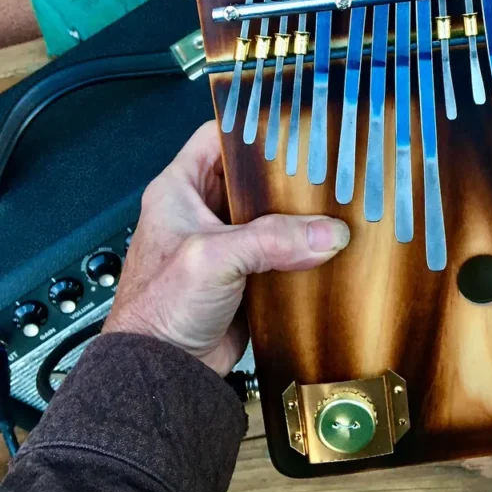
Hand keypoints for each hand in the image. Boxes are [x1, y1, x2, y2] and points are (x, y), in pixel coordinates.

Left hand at [103, 121, 349, 374]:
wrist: (163, 371)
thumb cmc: (157, 309)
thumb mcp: (212, 259)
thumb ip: (270, 240)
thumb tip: (325, 233)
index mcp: (180, 190)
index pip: (216, 137)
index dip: (250, 125)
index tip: (290, 121)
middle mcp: (202, 213)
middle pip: (252, 177)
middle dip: (286, 174)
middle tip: (325, 166)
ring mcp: (225, 245)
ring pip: (269, 216)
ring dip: (297, 216)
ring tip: (335, 202)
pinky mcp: (244, 276)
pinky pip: (278, 253)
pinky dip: (301, 250)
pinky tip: (327, 246)